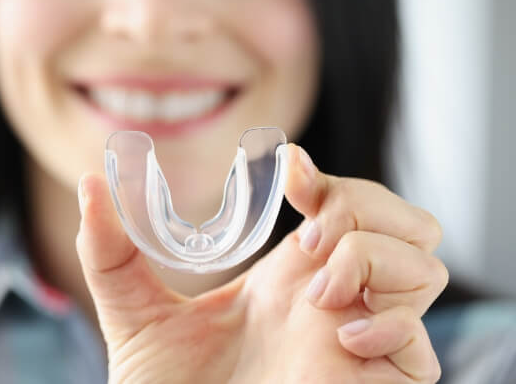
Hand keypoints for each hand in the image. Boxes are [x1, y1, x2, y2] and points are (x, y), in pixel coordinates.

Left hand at [76, 144, 446, 383]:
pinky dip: (389, 326)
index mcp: (292, 278)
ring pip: (427, 269)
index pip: (346, 204)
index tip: (290, 172)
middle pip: (407, 224)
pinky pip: (421, 344)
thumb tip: (89, 183)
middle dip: (366, 207)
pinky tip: (339, 335)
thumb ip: (112, 252)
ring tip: (317, 292)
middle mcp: (336, 301)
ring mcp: (362, 342)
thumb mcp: (137, 316)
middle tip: (311, 235)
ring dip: (374, 259)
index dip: (329, 177)